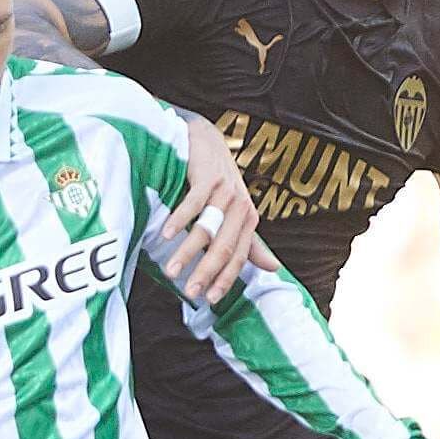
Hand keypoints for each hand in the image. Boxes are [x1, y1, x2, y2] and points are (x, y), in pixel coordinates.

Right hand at [156, 116, 281, 305]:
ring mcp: (224, 191)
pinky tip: (166, 235)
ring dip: (187, 252)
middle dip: (205, 272)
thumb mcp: (236, 213)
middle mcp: (240, 206)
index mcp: (248, 219)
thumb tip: (273, 268)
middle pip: (222, 247)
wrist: (205, 140)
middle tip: (189, 292)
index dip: (226, 279)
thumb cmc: (219, 181)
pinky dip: (178, 220)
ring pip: (206, 229)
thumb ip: (250, 242)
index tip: (210, 299)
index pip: (238, 256)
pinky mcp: (207, 176)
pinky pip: (192, 204)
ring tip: (171, 270)